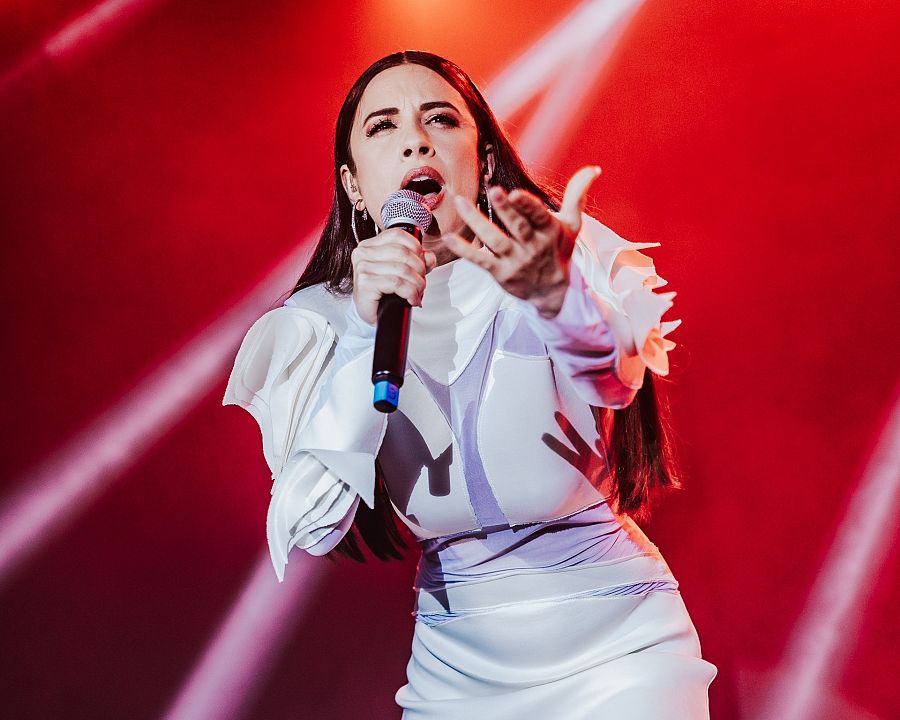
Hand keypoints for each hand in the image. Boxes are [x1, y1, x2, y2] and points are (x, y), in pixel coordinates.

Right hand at [351, 228, 436, 324]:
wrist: (371, 313)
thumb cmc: (383, 291)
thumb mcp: (402, 272)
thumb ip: (417, 260)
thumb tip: (429, 257)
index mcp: (370, 245)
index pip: (398, 235)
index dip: (416, 248)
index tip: (421, 263)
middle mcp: (363, 253)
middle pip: (403, 252)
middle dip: (419, 269)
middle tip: (421, 283)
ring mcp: (362, 268)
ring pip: (402, 269)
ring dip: (417, 284)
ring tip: (417, 293)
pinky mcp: (365, 283)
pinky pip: (396, 283)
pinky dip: (410, 292)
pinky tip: (411, 299)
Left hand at [442, 166, 601, 317]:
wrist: (552, 292)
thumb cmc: (558, 251)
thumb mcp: (572, 225)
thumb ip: (577, 195)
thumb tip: (593, 169)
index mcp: (549, 231)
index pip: (538, 216)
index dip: (527, 206)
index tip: (515, 193)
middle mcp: (532, 246)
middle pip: (517, 226)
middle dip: (506, 209)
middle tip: (493, 190)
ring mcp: (515, 261)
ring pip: (494, 241)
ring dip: (476, 222)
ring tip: (460, 202)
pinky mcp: (500, 273)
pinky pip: (479, 261)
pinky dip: (464, 250)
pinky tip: (449, 237)